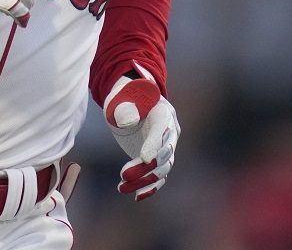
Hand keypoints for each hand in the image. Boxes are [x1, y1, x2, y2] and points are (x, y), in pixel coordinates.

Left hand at [104, 65, 179, 200]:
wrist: (129, 101)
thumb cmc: (125, 96)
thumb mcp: (122, 96)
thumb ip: (124, 106)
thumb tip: (128, 121)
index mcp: (163, 112)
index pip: (162, 130)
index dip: (154, 144)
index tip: (144, 158)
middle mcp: (170, 131)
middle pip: (164, 153)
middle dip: (145, 167)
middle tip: (124, 175)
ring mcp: (166, 147)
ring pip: (161, 169)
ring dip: (143, 181)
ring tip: (121, 187)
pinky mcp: (158, 159)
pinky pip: (159, 176)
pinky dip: (149, 187)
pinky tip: (136, 195)